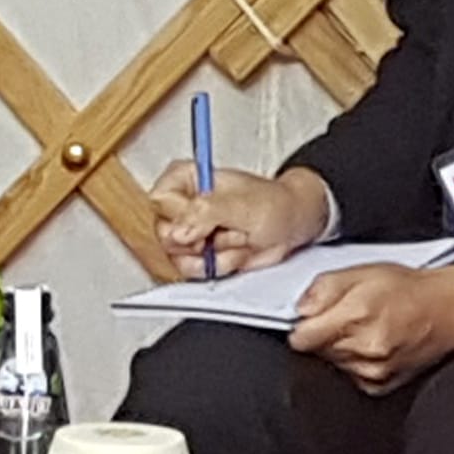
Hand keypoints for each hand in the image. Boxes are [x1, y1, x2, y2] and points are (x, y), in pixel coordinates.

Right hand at [150, 159, 331, 277]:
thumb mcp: (242, 204)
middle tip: (229, 229)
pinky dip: (219, 268)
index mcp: (184, 179)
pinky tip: (236, 254)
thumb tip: (178, 232)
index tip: (209, 220)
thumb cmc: (274, 204)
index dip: (183, 217)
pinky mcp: (196, 257)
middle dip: (204, 240)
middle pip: (165, 235)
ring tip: (238, 239)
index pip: (160, 203)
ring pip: (180, 258)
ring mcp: (188, 234)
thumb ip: (206, 213)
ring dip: (216, 255)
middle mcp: (181, 206)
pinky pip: (193, 273)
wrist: (292, 226)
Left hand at [286, 258, 453, 391]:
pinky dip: (354, 362)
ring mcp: (373, 371)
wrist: (449, 310)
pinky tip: (371, 344)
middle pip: (316, 351)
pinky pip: (349, 375)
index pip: (301, 338)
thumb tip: (300, 309)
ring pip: (332, 364)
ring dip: (340, 348)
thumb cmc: (411, 290)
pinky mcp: (380, 385)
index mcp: (356, 316)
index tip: (313, 317)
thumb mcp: (363, 271)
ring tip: (364, 328)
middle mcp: (364, 348)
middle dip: (324, 334)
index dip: (303, 325)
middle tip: (347, 316)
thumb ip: (324, 288)